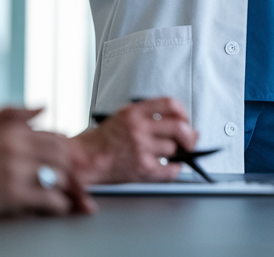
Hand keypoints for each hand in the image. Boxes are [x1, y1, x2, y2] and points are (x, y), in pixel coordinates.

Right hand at [0, 107, 91, 216]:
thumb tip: (43, 107)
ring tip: (67, 191)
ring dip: (67, 186)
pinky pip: (48, 199)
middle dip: (71, 168)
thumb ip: (16, 112)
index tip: (68, 159)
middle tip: (72, 177)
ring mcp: (16, 172)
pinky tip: (59, 205)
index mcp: (14, 131)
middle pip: (62, 157)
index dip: (67, 150)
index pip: (55, 137)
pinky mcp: (12, 195)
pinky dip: (59, 203)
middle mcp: (18, 149)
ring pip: (59, 176)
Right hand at [71, 98, 197, 184]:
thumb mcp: (122, 117)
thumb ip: (148, 117)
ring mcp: (141, 148)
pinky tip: (169, 167)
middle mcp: (138, 128)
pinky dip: (174, 170)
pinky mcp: (142, 168)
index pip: (170, 104)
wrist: (83, 160)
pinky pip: (170, 169)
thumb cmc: (101, 142)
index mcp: (133, 112)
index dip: (183, 112)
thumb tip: (180, 124)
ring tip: (168, 155)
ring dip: (175, 154)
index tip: (185, 120)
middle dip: (189, 136)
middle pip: (179, 128)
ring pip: (173, 149)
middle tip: (189, 141)